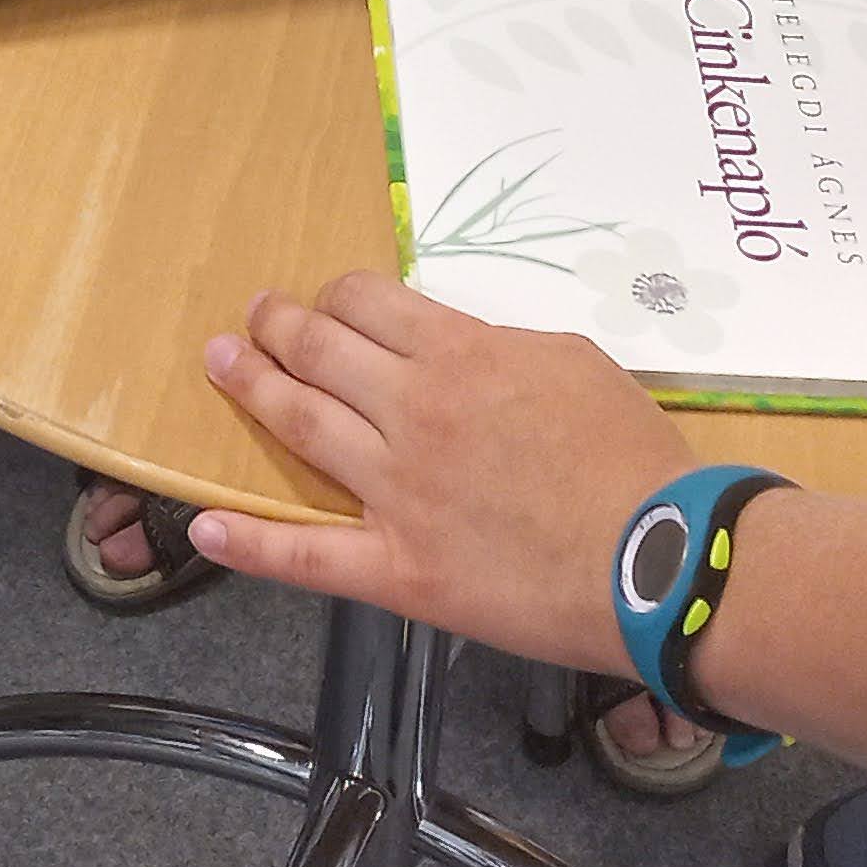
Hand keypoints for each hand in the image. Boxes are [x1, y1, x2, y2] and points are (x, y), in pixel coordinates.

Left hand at [184, 273, 690, 672]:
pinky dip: (250, 541)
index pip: (368, 302)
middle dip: (278, 325)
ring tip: (220, 363)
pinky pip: (308, 554)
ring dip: (251, 388)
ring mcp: (397, 493)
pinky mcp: (398, 570)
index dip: (338, 296)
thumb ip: (500, 348)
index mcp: (459, 355)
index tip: (330, 303)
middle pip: (320, 350)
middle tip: (255, 317)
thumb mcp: (572, 362)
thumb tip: (456, 350)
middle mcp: (414, 414)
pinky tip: (205, 524)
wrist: (661, 557)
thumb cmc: (633, 456)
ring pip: (302, 426)